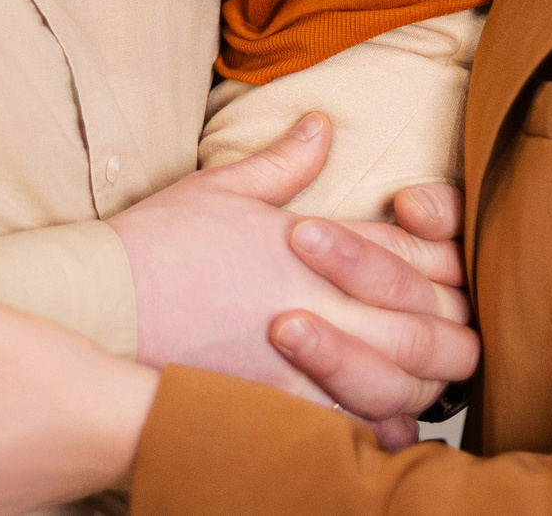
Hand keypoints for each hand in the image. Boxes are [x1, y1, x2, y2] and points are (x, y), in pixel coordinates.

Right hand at [108, 114, 477, 442]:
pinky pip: (349, 425)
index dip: (442, 264)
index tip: (441, 269)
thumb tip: (323, 124)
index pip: (410, 255)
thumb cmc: (155, 246)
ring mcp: (299, 360)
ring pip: (399, 382)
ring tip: (427, 380)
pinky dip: (378, 426)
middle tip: (453, 330)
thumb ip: (285, 161)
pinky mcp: (275, 405)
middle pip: (422, 324)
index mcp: (314, 244)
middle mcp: (317, 302)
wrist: (98, 306)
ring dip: (422, 381)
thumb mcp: (223, 188)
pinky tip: (387, 424)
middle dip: (450, 329)